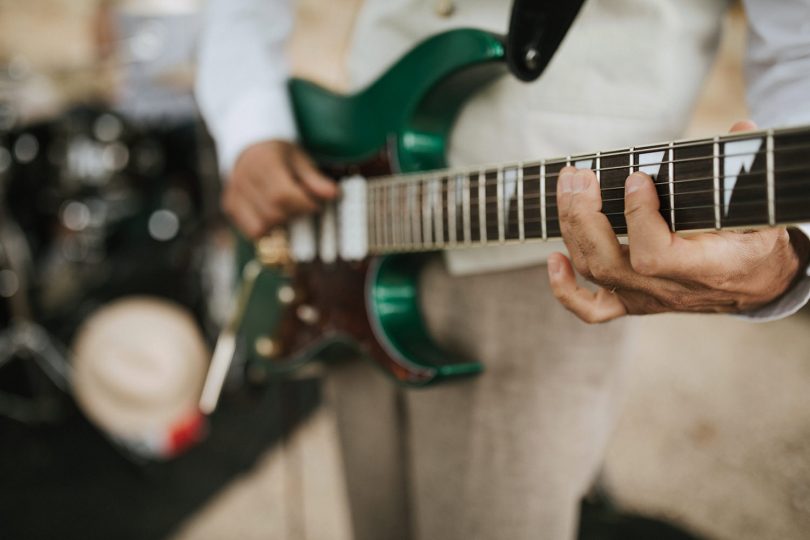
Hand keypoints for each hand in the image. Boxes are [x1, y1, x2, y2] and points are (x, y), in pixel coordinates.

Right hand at [222, 140, 336, 238]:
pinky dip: (266, 228)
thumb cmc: (280, 153)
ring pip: (262, 226)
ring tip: (287, 209)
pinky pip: (251, 230)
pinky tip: (274, 215)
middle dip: (294, 215)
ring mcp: (234, 194)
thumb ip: (315, 180)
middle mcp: (244, 179)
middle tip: (303, 206)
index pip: (283, 196)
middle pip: (273, 213)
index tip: (316, 205)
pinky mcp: (230, 206)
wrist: (251, 145)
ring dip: (281, 224)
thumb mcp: (300, 160)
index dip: (304, 205)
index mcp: (264, 164)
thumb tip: (334, 195)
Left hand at [547, 121, 809, 321]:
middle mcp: (666, 290)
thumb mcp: (764, 212)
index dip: (637, 217)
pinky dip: (565, 289)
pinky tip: (554, 258)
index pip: (653, 254)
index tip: (635, 177)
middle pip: (608, 262)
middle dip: (584, 215)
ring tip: (569, 185)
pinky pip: (591, 309)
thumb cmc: (758, 243)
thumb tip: (740, 129)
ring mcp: (645, 298)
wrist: (758, 285)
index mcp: (703, 270)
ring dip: (572, 228)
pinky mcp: (632, 302)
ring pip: (594, 272)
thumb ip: (747, 173)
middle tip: (578, 175)